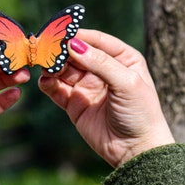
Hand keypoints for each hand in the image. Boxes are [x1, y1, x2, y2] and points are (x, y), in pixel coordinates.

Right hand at [39, 29, 174, 167]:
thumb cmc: (140, 113)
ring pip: (64, 69)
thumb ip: (100, 62)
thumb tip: (73, 44)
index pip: (96, 40)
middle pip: (76, 53)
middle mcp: (101, 69)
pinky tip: (45, 82)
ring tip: (45, 66)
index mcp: (121, 58)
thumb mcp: (127, 83)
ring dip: (52, 66)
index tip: (60, 32)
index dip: (78, 35)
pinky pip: (57, 89)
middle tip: (46, 49)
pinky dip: (48, 84)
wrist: (135, 151)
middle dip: (61, 51)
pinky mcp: (74, 102)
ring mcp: (86, 85)